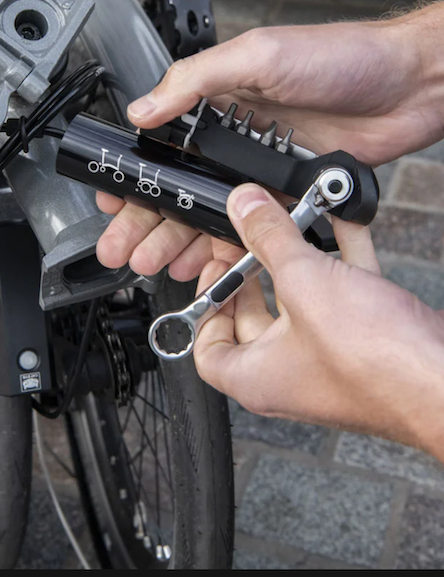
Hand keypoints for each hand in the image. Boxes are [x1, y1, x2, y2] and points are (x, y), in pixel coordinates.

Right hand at [96, 4, 443, 280]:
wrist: (410, 84)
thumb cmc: (343, 56)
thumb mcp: (259, 55)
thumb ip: (197, 79)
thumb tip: (144, 107)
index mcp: (221, 96)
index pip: (163, 138)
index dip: (136, 170)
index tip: (111, 196)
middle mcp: (237, 133)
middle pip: (181, 184)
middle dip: (147, 217)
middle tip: (121, 246)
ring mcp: (263, 164)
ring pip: (211, 210)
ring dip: (179, 237)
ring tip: (153, 261)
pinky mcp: (292, 188)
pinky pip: (252, 223)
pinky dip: (225, 244)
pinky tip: (204, 261)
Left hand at [194, 183, 443, 459]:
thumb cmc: (377, 362)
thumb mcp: (305, 283)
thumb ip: (270, 239)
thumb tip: (243, 206)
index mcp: (258, 376)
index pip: (208, 350)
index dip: (205, 305)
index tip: (215, 267)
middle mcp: (291, 371)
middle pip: (254, 316)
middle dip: (252, 269)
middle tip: (249, 231)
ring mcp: (330, 355)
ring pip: (302, 299)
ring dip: (298, 255)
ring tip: (292, 215)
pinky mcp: (366, 338)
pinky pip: (342, 291)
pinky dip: (339, 255)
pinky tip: (341, 219)